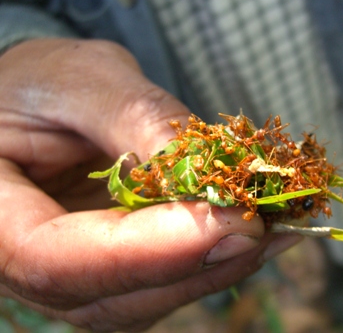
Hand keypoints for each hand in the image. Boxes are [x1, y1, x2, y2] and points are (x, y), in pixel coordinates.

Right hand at [0, 39, 300, 331]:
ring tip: (276, 225)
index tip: (234, 223)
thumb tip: (208, 168)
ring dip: (218, 266)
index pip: (58, 259)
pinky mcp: (113, 270)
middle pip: (111, 296)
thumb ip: (137, 118)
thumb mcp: (80, 81)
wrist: (36, 105)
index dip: (150, 250)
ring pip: (146, 299)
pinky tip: (257, 231)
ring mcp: (74, 276)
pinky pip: (164, 282)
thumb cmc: (38, 85)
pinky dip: (215, 259)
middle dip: (198, 264)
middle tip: (268, 224)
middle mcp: (26, 267)